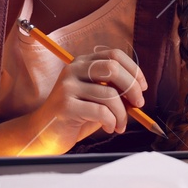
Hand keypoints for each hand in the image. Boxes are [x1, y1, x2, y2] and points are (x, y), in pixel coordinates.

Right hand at [26, 45, 147, 153]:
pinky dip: (112, 122)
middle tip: (137, 105)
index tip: (142, 88)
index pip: (114, 55)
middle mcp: (73, 70)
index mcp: (81, 63)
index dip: (134, 70)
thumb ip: (114, 89)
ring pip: (110, 95)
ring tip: (119, 125)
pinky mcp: (66, 105)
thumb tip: (138, 92)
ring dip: (122, 114)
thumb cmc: (76, 116)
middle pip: (112, 68)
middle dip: (132, 88)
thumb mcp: (96, 97)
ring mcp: (67, 87)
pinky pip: (102, 112)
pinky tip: (108, 128)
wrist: (45, 133)